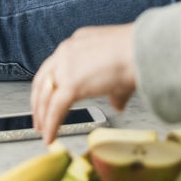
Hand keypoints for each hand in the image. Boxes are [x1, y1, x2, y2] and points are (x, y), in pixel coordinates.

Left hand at [31, 24, 137, 144]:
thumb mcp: (120, 69)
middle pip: (43, 80)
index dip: (50, 85)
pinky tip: (50, 137)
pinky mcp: (71, 84)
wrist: (142, 51)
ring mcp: (66, 66)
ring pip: (45, 95)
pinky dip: (51, 125)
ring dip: (41, 116)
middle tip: (38, 118)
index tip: (47, 98)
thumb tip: (117, 103)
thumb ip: (114, 89)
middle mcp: (67, 51)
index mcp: (77, 44)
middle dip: (38, 102)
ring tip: (42, 131)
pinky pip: (55, 109)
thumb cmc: (137, 55)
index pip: (55, 66)